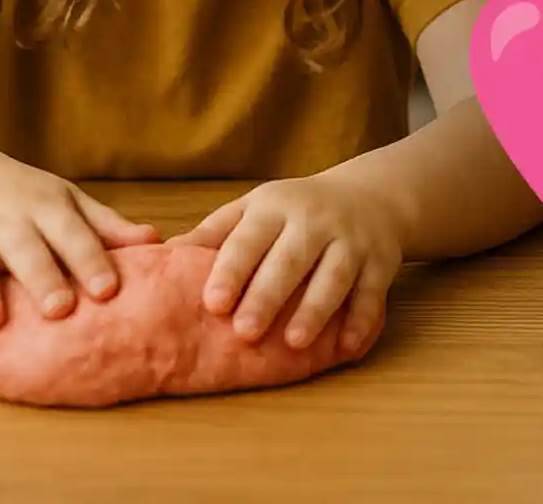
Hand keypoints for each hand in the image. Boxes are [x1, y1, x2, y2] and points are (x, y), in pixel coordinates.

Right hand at [0, 149, 160, 352]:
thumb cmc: (26, 197)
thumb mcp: (68, 201)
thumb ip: (107, 225)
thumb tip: (157, 241)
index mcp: (46, 207)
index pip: (73, 233)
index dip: (90, 260)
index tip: (109, 290)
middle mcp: (6, 220)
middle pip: (25, 248)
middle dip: (42, 277)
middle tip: (60, 310)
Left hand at [168, 172, 401, 353]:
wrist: (369, 196)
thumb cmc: (296, 211)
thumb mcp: (254, 209)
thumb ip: (214, 233)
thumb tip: (162, 256)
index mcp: (275, 207)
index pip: (250, 238)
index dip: (232, 271)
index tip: (213, 303)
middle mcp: (314, 220)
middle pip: (291, 259)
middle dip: (268, 296)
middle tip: (244, 332)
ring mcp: (352, 240)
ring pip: (334, 275)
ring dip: (315, 309)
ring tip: (294, 342)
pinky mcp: (380, 261)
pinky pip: (372, 292)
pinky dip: (361, 319)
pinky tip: (346, 347)